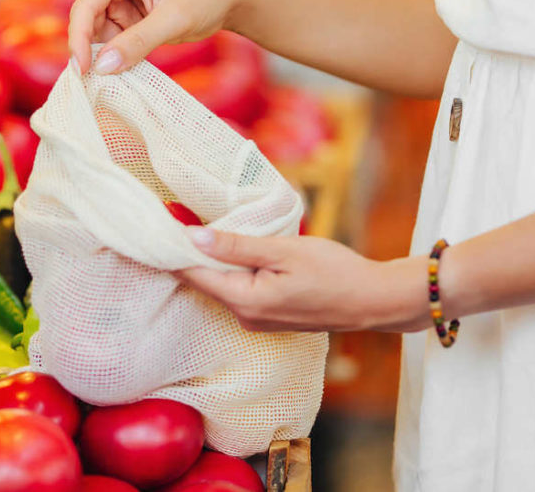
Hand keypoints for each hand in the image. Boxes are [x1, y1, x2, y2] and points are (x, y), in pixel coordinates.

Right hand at [67, 0, 261, 72]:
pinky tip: (127, 68)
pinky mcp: (126, 16)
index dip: (79, 39)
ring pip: (96, 35)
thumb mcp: (174, 19)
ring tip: (119, 74)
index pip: (85, 6)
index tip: (84, 71)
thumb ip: (137, 42)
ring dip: (105, 56)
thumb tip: (103, 67)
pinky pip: (112, 41)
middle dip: (90, 50)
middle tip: (94, 82)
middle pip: (86, 21)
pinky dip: (117, 57)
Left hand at [176, 227, 432, 332]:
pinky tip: (236, 248)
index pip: (192, 274)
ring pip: (223, 284)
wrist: (374, 300)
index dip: (173, 247)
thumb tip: (192, 237)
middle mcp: (245, 318)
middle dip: (192, 250)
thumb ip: (236, 246)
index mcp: (245, 301)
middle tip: (178, 213)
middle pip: (204, 280)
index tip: (160, 220)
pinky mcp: (269, 317)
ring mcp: (257, 321)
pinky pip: (240, 290)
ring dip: (215, 258)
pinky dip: (234, 269)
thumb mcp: (283, 250)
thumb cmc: (334, 272)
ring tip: (202, 223)